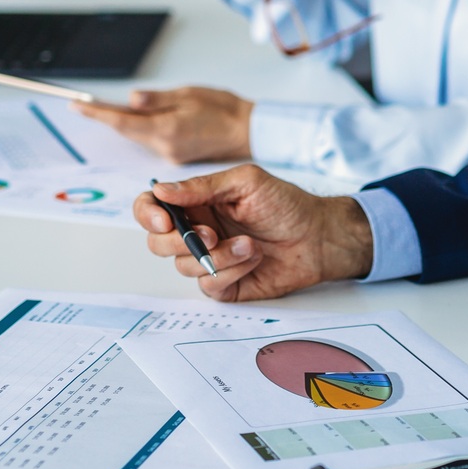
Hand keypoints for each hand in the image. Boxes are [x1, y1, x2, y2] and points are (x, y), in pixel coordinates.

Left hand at [74, 87, 252, 163]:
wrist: (248, 131)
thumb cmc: (224, 109)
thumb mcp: (189, 94)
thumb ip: (158, 100)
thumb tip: (132, 100)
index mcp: (167, 129)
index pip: (122, 121)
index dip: (98, 114)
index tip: (78, 106)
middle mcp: (165, 146)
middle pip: (127, 130)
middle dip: (107, 117)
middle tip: (87, 105)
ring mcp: (170, 155)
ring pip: (138, 136)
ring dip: (124, 123)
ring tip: (110, 108)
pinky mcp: (176, 157)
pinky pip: (150, 140)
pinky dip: (141, 129)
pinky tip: (140, 118)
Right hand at [134, 166, 372, 300]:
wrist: (319, 237)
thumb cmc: (286, 204)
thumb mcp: (245, 182)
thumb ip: (202, 186)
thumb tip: (162, 190)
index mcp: (196, 202)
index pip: (152, 207)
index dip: (148, 214)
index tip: (165, 220)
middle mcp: (197, 230)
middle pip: (157, 242)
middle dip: (180, 241)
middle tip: (211, 233)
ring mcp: (209, 259)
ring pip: (183, 266)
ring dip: (217, 256)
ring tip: (249, 244)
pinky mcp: (224, 283)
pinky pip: (208, 285)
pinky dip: (230, 272)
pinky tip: (252, 259)